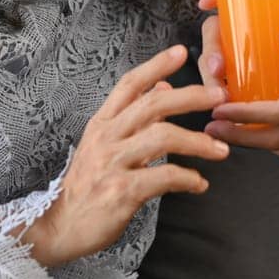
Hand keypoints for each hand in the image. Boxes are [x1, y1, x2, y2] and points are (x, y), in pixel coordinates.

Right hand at [24, 45, 228, 267]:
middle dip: (190, 97)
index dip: (156, 65)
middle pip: (152, 105)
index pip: (129, 84)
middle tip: (219, 97)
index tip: (182, 51)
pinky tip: (199, 184)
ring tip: (221, 151)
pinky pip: (163, 177)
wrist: (58, 226)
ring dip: (197, 142)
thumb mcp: (103, 145)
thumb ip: (132, 117)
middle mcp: (105, 138)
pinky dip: (187, 179)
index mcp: (101, 124)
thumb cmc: (86, 186)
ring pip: (162, 138)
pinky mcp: (120, 192)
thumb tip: (162, 88)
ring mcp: (112, 164)